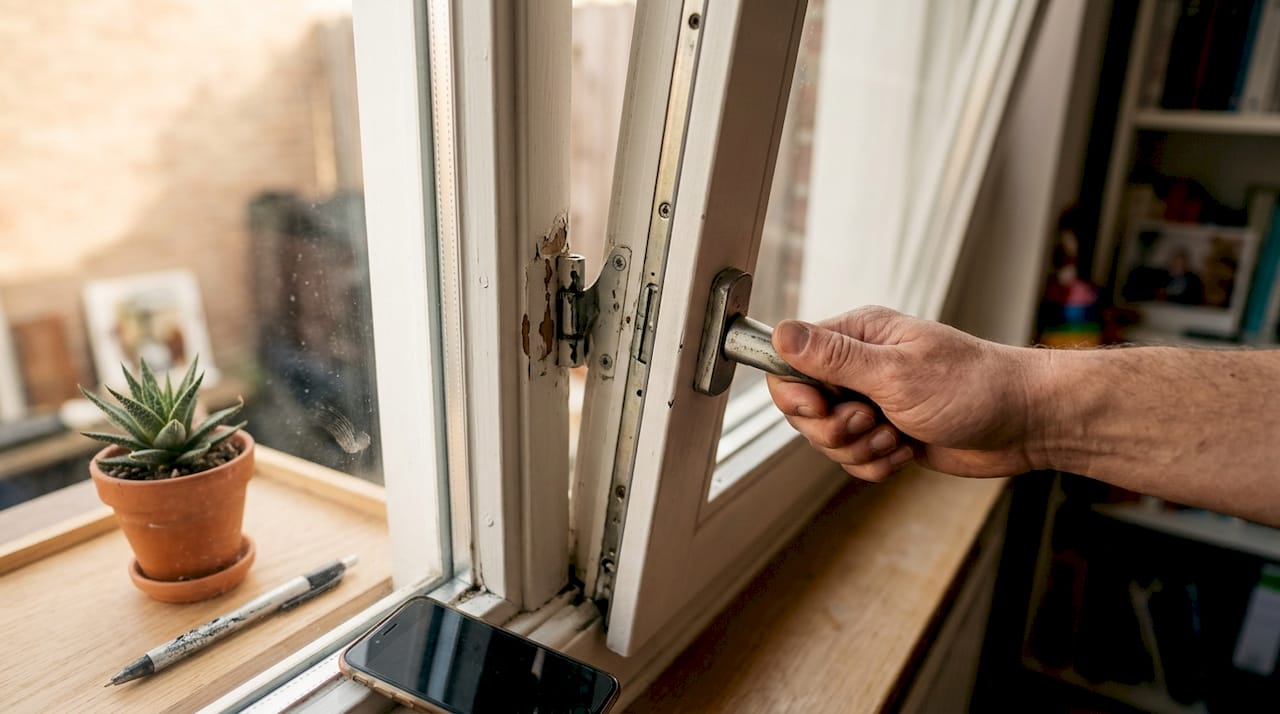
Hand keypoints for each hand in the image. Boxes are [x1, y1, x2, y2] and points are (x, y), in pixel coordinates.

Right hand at [767, 307, 1045, 481]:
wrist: (1025, 423)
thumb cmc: (971, 387)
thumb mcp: (895, 372)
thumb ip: (833, 357)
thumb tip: (781, 333)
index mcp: (856, 336)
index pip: (791, 363)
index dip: (795, 394)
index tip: (819, 409)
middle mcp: (859, 366)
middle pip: (805, 410)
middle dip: (834, 430)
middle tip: (871, 422)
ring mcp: (872, 401)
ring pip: (829, 441)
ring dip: (862, 449)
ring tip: (897, 435)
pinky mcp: (885, 432)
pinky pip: (855, 461)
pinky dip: (878, 464)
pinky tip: (908, 450)